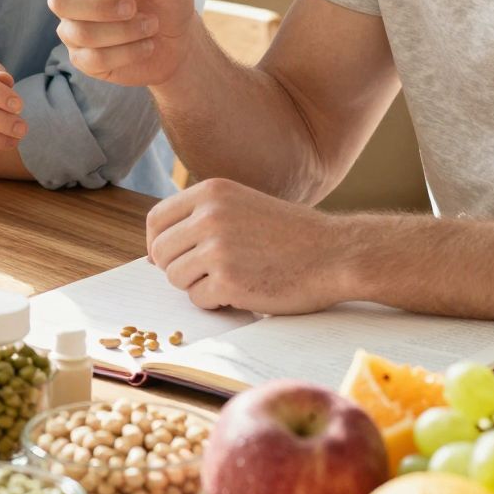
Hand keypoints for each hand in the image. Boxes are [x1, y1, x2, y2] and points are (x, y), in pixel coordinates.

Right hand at [0, 0, 195, 87]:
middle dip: (101, 6)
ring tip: (150, 26)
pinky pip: (93, 59)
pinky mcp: (84, 60)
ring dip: (124, 31)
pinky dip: (127, 52)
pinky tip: (145, 44)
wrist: (178, 38)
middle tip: (135, 7)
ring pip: (81, 34)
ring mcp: (74, 31)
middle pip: (61, 1)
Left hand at [146, 178, 343, 313]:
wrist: (336, 253)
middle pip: (161, 253)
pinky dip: (216, 302)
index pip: (157, 220)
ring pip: (176, 278)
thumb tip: (158, 248)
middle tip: (208, 274)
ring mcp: (217, 248)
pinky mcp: (228, 281)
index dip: (158, 244)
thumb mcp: (243, 205)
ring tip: (232, 278)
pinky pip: (199, 299)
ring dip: (198, 285)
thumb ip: (204, 216)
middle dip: (178, 268)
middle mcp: (209, 216)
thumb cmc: (291, 235)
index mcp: (211, 192)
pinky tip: (244, 290)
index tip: (169, 258)